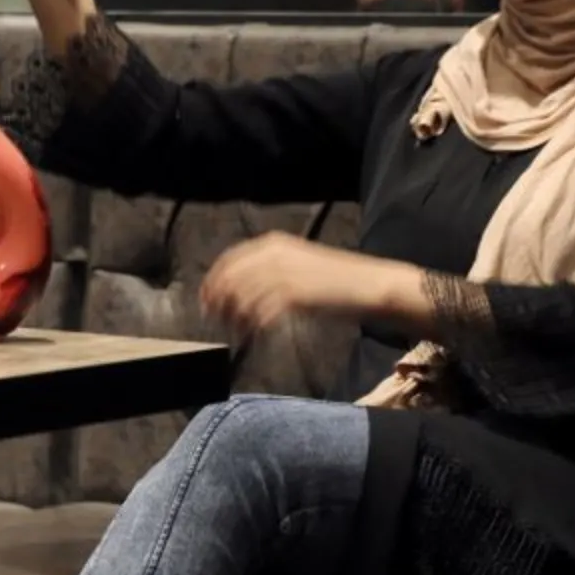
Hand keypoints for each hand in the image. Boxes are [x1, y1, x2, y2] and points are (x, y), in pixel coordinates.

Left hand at [198, 232, 423, 337]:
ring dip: (235, 317)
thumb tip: (235, 292)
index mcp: (271, 242)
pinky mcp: (293, 294)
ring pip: (241, 297)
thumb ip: (266, 272)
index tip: (205, 301)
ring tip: (238, 331)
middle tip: (215, 321)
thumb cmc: (334, 279)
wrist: (369, 284)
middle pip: (228, 278)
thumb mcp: (296, 264)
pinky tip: (257, 333)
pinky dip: (254, 325)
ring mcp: (282, 272)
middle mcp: (273, 253)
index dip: (212, 282)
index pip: (227, 259)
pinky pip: (260, 312)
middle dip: (217, 301)